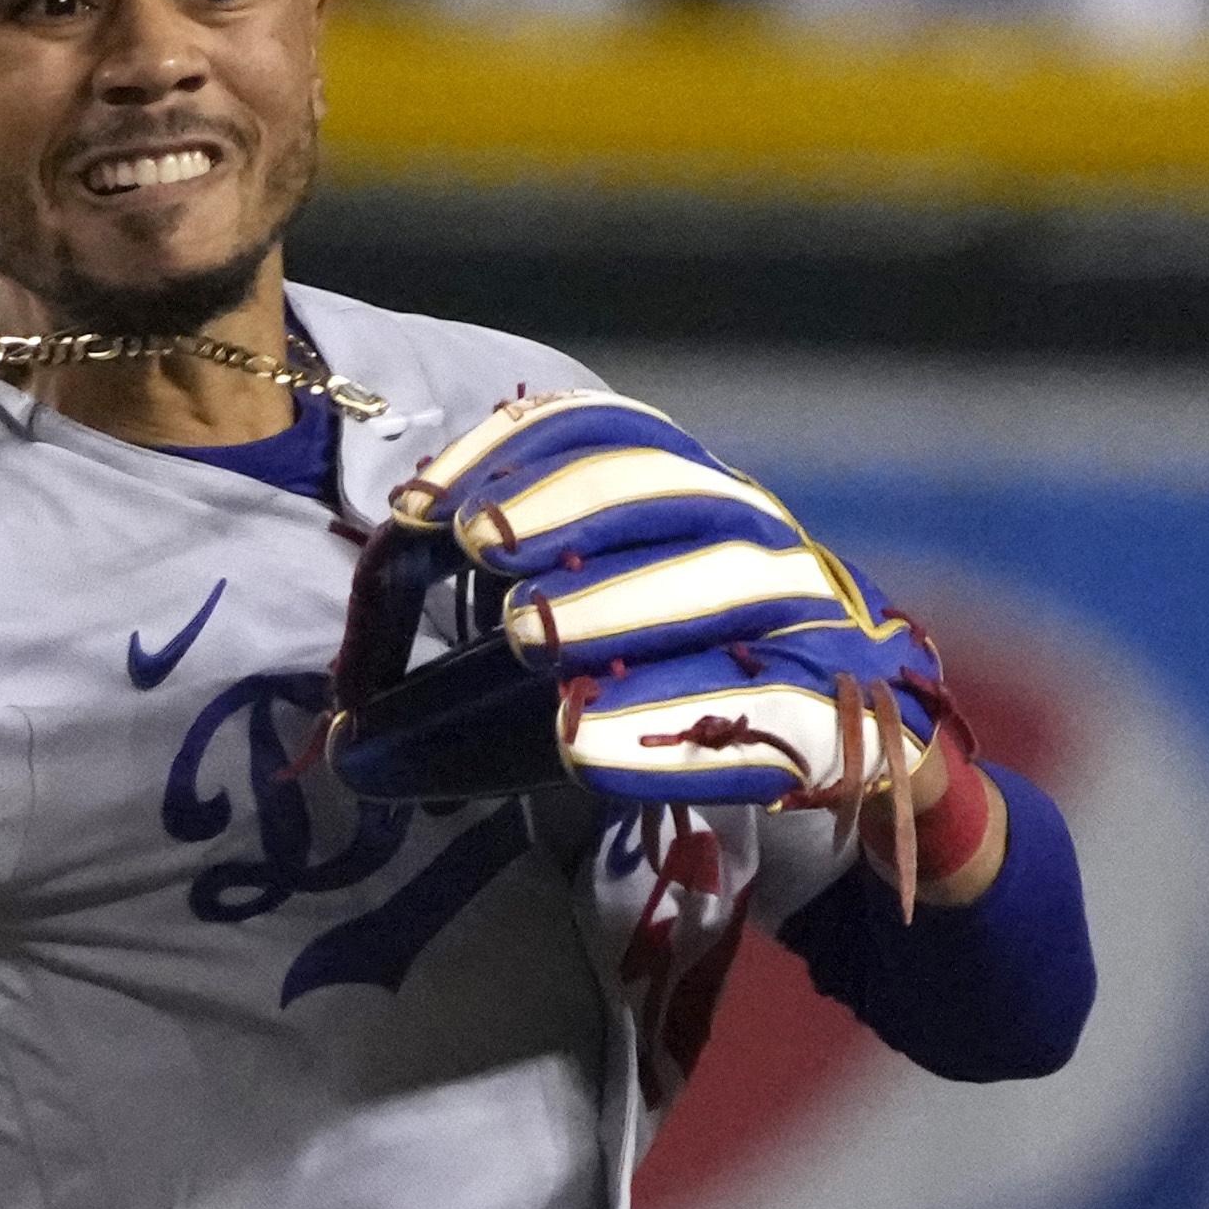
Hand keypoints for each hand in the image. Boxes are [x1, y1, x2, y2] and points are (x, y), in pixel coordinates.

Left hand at [380, 386, 943, 827]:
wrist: (864, 776)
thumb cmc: (690, 707)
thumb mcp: (579, 677)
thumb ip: (474, 689)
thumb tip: (344, 750)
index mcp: (690, 499)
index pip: (607, 432)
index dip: (516, 451)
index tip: (421, 504)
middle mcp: (755, 533)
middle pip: (668, 486)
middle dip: (568, 508)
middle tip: (479, 549)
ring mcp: (813, 616)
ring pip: (726, 582)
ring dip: (622, 603)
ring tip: (530, 644)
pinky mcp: (850, 711)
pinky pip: (769, 710)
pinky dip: (675, 731)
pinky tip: (593, 751)